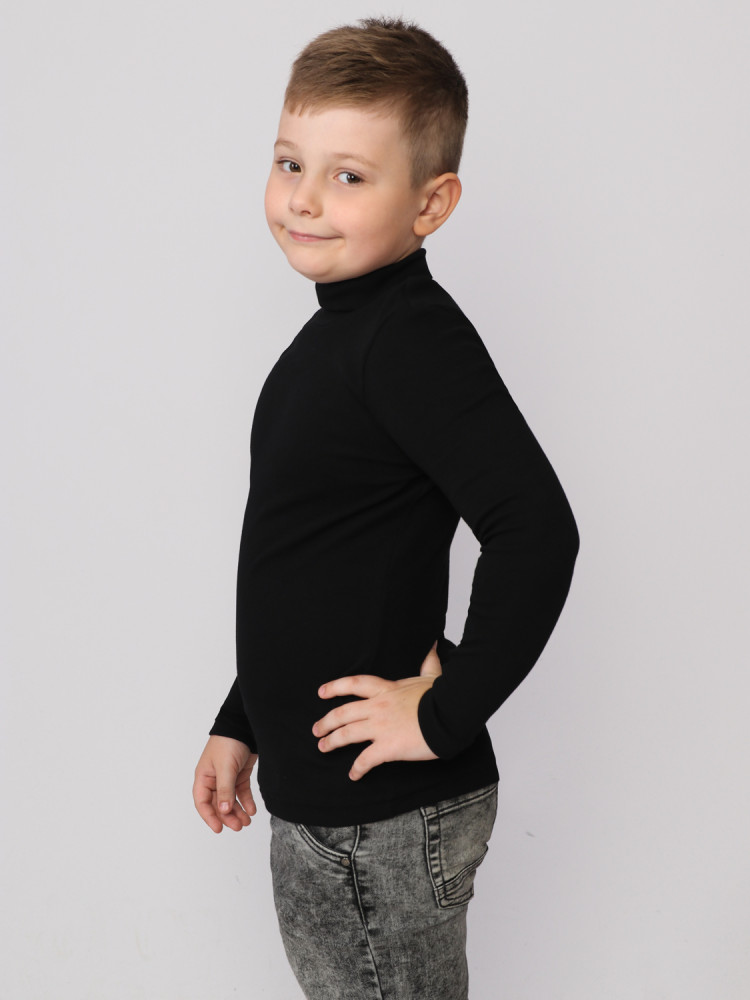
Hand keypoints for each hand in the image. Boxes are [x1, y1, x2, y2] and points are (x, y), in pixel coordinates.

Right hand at [193, 735, 257, 833]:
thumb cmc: (229, 742)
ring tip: (247, 822)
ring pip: (230, 800)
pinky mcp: (240, 774)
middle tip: (239, 826)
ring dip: (238, 812)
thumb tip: (223, 811)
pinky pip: (242, 792)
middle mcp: (214, 779)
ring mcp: (228, 777)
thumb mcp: (225, 767)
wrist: (245, 725)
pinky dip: (246, 802)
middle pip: (218, 804)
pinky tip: (252, 810)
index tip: (219, 829)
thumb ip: (224, 790)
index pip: (202, 802)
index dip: (209, 817)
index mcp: (203, 777)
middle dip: (227, 816)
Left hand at [313, 643, 442, 780]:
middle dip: (326, 721)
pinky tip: (354, 775)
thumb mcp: (432, 675)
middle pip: (343, 712)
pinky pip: (366, 760)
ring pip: (347, 734)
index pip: (354, 684)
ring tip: (323, 747)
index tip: (322, 692)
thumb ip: (428, 662)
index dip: (335, 687)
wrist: (450, 714)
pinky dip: (357, 769)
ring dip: (332, 741)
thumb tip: (432, 644)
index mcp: (387, 689)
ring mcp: (380, 727)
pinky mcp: (387, 747)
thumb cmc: (442, 696)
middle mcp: (378, 707)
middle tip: (316, 729)